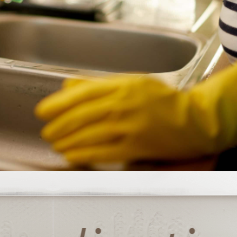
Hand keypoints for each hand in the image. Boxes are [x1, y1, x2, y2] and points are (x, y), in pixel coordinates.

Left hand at [35, 66, 236, 164]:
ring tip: (55, 143)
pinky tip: (71, 154)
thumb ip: (99, 84)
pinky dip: (83, 153)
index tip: (43, 110)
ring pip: (89, 134)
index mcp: (123, 84)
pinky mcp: (136, 146)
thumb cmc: (162, 100)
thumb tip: (68, 86)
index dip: (59, 102)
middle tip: (46, 131)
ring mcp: (130, 126)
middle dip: (59, 124)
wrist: (193, 121)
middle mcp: (125, 104)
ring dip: (67, 140)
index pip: (83, 92)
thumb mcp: (132, 82)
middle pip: (83, 114)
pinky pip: (103, 151)